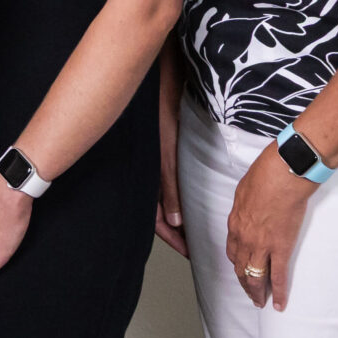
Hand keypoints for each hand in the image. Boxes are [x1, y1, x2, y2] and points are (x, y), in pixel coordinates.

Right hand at [155, 120, 187, 258]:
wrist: (158, 86)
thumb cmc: (158, 114)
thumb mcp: (166, 156)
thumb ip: (170, 188)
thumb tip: (176, 221)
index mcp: (143, 179)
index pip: (156, 220)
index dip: (173, 239)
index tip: (189, 251)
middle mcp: (146, 174)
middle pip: (159, 212)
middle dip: (175, 231)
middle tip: (194, 244)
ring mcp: (153, 164)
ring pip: (163, 197)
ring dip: (177, 213)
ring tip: (195, 225)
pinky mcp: (160, 152)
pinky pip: (167, 182)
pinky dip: (177, 193)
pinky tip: (190, 195)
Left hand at [226, 146, 315, 310]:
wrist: (283, 176)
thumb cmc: (266, 176)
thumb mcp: (244, 190)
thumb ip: (245, 204)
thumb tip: (249, 207)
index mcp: (235, 223)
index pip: (232, 251)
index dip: (237, 263)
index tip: (242, 269)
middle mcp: (244, 239)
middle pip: (241, 268)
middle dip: (244, 283)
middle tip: (250, 293)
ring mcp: (262, 246)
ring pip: (255, 277)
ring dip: (256, 292)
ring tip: (260, 303)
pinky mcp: (281, 249)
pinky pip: (277, 277)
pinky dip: (278, 293)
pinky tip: (278, 304)